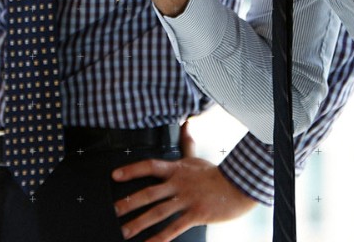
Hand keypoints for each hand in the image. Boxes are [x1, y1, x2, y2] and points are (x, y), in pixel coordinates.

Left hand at [110, 126, 256, 241]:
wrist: (239, 186)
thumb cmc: (215, 174)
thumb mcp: (197, 158)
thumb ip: (187, 143)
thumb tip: (186, 123)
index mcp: (177, 170)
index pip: (150, 166)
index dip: (132, 170)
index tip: (115, 176)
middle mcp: (179, 185)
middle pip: (149, 193)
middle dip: (129, 203)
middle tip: (113, 211)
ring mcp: (187, 200)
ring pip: (158, 213)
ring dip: (139, 223)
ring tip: (124, 231)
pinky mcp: (196, 215)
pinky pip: (174, 228)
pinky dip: (160, 238)